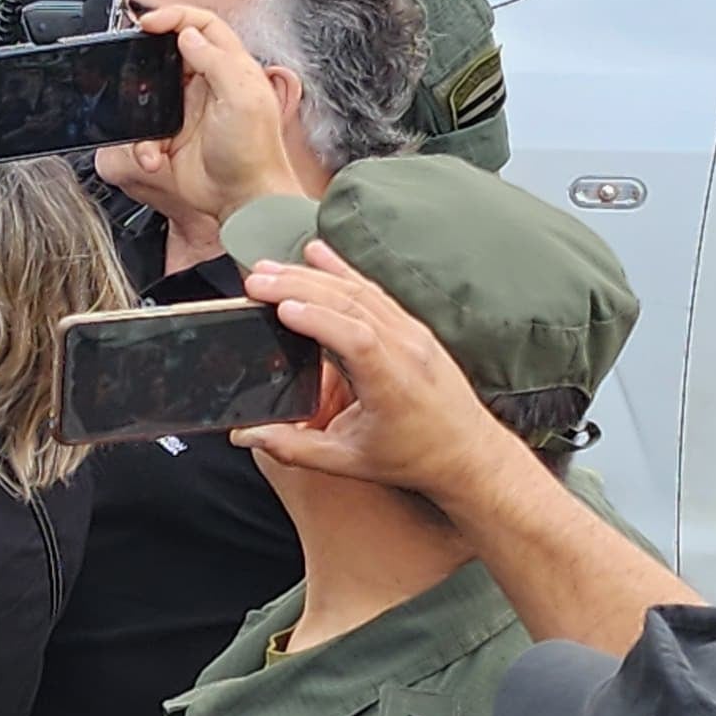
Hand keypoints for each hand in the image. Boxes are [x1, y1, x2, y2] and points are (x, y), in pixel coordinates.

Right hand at [97, 3, 299, 230]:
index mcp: (230, 68)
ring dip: (142, 108)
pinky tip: (154, 154)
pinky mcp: (172, 136)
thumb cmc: (255, 153)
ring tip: (148, 124)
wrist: (243, 199)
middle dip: (148, 55)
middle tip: (130, 56)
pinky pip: (145, 129)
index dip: (175, 16)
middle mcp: (208, 84)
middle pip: (171, 52)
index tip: (149, 23)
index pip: (202, 25)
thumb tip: (189, 34)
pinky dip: (143, 143)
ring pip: (151, 91)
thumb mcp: (243, 98)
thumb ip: (217, 61)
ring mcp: (188, 110)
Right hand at [234, 242, 529, 496]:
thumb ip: (293, 448)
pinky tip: (316, 254)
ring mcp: (412, 334)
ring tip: (269, 270)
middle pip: (351, 304)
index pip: (357, 338)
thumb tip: (246, 435)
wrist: (469, 452)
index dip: (318, 319)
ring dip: (312, 275)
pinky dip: (342, 271)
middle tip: (256, 281)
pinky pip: (373, 292)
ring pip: (359, 292)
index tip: (280, 308)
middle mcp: (406, 350)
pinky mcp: (412, 328)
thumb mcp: (348, 462)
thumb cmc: (416, 458)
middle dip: (298, 286)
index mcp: (393, 384)